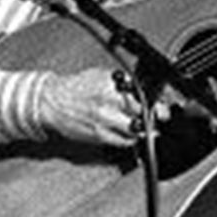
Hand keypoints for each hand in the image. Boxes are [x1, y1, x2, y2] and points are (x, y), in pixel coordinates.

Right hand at [34, 66, 160, 148]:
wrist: (52, 102)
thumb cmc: (74, 88)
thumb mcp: (100, 75)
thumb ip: (121, 82)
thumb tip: (142, 89)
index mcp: (110, 85)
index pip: (142, 95)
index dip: (157, 102)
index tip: (164, 105)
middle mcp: (108, 103)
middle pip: (142, 114)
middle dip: (154, 116)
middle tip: (160, 116)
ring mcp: (104, 121)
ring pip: (135, 131)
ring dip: (144, 129)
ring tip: (146, 126)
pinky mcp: (99, 136)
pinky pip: (123, 142)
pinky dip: (130, 138)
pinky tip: (130, 134)